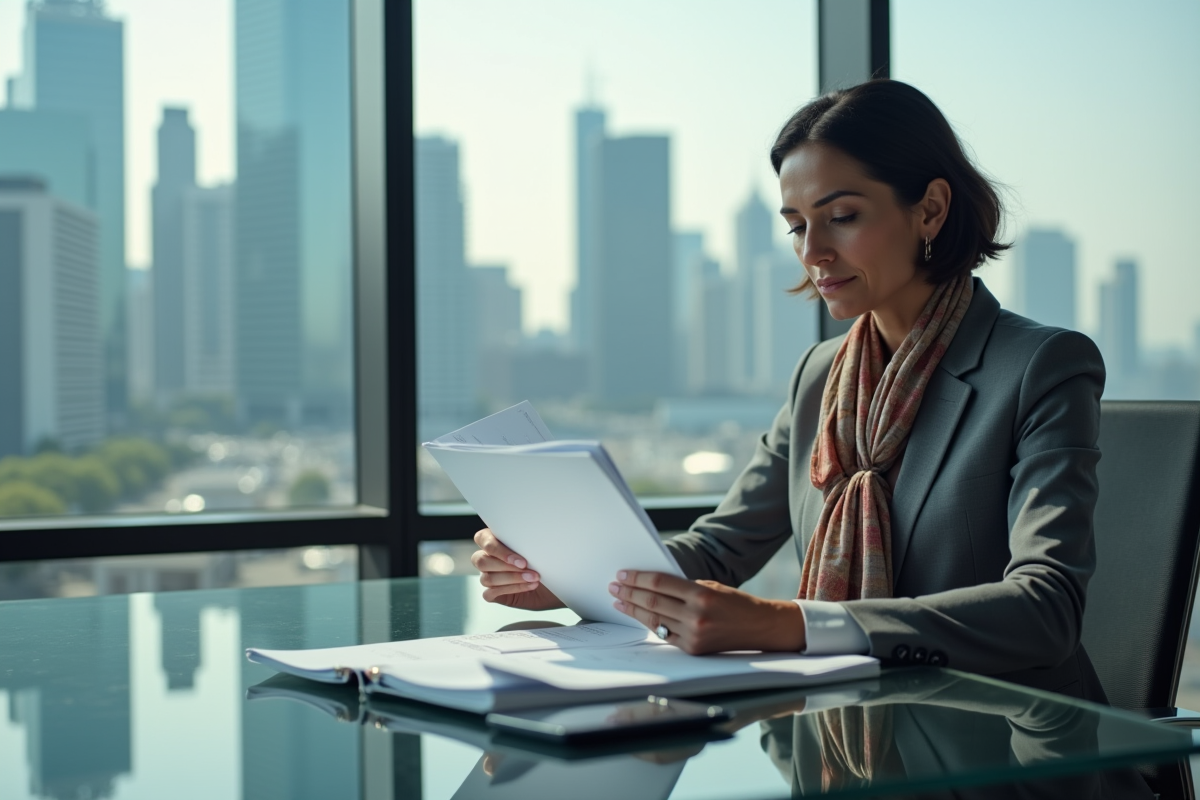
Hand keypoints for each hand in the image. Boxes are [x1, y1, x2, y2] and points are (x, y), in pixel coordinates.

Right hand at [470, 528, 564, 610]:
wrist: (556, 581)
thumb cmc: (545, 560)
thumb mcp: (538, 547)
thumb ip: (526, 540)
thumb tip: (531, 535)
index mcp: (494, 540)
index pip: (482, 539)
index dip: (498, 550)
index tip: (521, 560)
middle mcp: (487, 558)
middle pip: (480, 560)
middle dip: (506, 566)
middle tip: (527, 567)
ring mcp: (488, 576)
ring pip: (487, 578)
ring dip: (512, 578)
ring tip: (533, 578)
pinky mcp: (492, 593)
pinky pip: (490, 593)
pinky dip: (510, 590)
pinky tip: (528, 587)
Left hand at [609, 571, 805, 654]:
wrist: (760, 627)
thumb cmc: (735, 602)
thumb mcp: (711, 587)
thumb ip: (683, 587)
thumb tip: (651, 585)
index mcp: (701, 595)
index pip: (660, 583)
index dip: (638, 578)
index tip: (622, 575)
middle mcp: (697, 616)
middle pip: (653, 602)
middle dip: (630, 593)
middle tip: (614, 587)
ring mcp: (694, 635)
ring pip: (655, 620)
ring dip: (634, 610)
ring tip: (619, 601)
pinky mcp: (694, 650)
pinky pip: (665, 635)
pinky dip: (651, 625)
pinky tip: (639, 617)